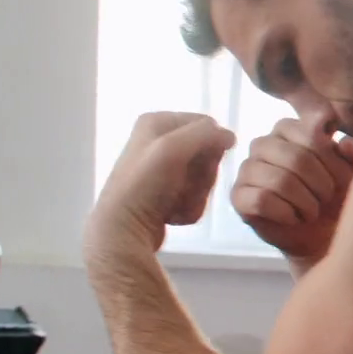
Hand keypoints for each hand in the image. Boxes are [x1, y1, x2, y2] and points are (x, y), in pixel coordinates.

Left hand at [89, 112, 237, 252]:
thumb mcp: (173, 148)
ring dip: (196, 194)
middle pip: (207, 154)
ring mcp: (161, 170)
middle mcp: (157, 141)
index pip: (208, 126)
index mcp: (157, 122)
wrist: (122, 231)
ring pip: (202, 178)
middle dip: (202, 175)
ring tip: (175, 203)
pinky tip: (171, 213)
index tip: (199, 164)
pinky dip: (188, 207)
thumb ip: (205, 134)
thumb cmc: (144, 186)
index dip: (212, 146)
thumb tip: (230, 137)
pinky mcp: (162, 193)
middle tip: (184, 188)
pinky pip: (192, 196)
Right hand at [230, 118, 352, 265]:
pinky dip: (287, 213)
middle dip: (322, 184)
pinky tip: (295, 218)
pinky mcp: (239, 196)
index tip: (341, 177)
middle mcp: (264, 143)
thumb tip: (345, 145)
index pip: (312, 132)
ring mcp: (248, 169)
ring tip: (312, 210)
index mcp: (291, 128)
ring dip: (307, 202)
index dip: (333, 160)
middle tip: (327, 198)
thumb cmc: (341, 195)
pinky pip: (262, 199)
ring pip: (280, 180)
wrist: (325, 235)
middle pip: (297, 158)